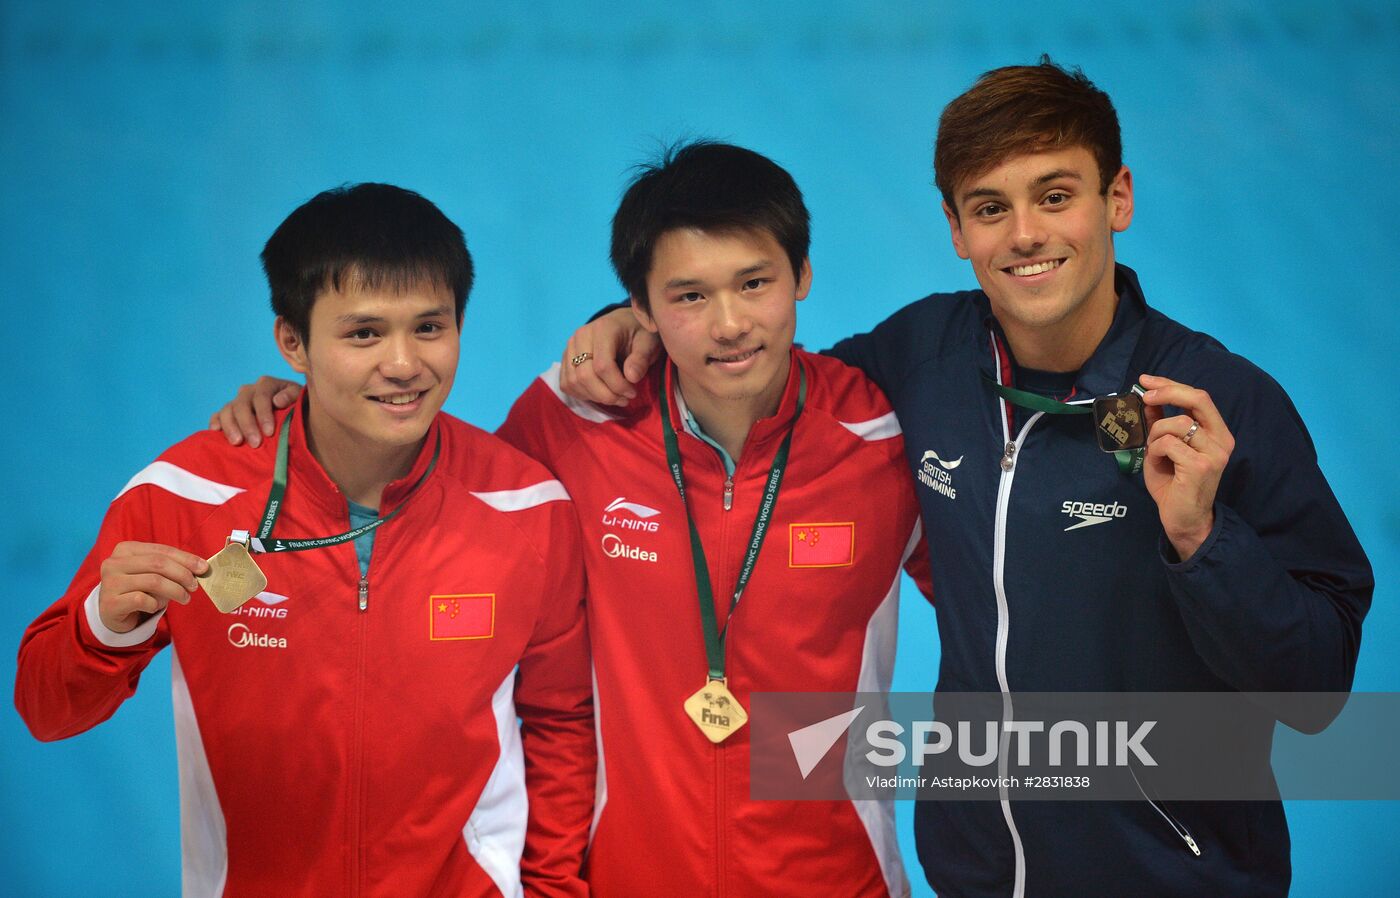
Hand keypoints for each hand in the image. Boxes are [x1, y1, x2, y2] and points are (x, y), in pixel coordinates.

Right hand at [98, 542, 208, 633]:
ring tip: (185, 598)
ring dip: (175, 591)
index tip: (204, 568)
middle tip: (194, 586)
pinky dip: (155, 604)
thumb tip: (201, 567)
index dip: (186, 559)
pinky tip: (155, 607)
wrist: (112, 613)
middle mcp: (114, 563)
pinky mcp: (110, 602)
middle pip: (158, 563)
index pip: (162, 550)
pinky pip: (142, 600)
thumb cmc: (138, 588)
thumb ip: (172, 566)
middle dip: (182, 574)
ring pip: (153, 581)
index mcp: (126, 549)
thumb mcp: (154, 573)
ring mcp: (110, 582)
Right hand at [208, 376, 302, 446]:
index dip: (264, 414)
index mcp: (267, 384)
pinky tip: (216, 432)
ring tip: (237, 442)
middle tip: (255, 443)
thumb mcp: (299, 398)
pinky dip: (215, 423)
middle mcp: (250, 390)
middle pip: (242, 404)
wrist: (292, 413)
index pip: (261, 397)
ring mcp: (237, 401)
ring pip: (227, 410)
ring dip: (230, 426)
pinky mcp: (229, 412)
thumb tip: (277, 401)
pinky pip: (217, 415)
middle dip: (248, 424)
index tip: (269, 432)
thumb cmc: (297, 407)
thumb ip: (291, 396)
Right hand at [558, 307, 661, 405]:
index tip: (632, 393)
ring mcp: (569, 347)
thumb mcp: (648, 343)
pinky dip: (582, 394)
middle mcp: (581, 336)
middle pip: (584, 376)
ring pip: (573, 382)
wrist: (623, 323)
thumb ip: (641, 359)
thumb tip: (631, 378)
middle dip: (606, 395)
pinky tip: (600, 394)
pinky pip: (566, 383)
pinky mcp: (565, 358)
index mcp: (603, 329)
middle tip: (624, 400)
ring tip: (615, 398)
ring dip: (595, 397)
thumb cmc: (637, 334)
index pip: (602, 365)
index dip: (617, 385)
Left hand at [1139, 374, 1235, 559]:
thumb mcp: (1163, 449)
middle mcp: (1222, 440)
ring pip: (1175, 423)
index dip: (1171, 384)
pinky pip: (1168, 444)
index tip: (1146, 380)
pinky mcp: (1201, 466)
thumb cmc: (1173, 484)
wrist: (1183, 519)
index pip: (1199, 397)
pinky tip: (1159, 464)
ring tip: (1155, 453)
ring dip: (1155, 435)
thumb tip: (1148, 400)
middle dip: (1167, 391)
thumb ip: (1160, 424)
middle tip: (1144, 395)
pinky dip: (1155, 451)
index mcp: (1217, 432)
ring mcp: (1214, 453)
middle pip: (1198, 399)